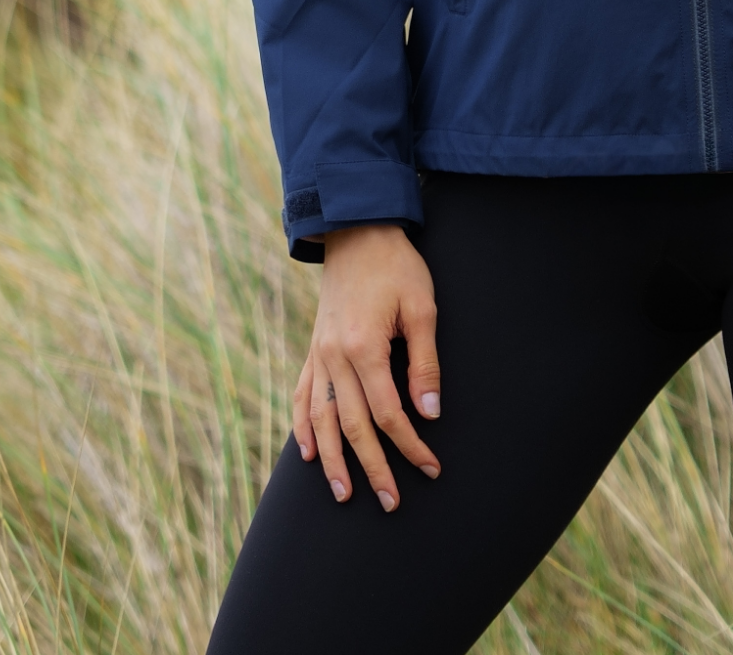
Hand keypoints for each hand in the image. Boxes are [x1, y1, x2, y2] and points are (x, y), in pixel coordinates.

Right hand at [293, 223, 441, 510]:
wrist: (357, 230)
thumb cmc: (397, 266)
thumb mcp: (422, 307)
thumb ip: (424, 364)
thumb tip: (429, 414)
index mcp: (363, 348)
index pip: (387, 413)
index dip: (409, 445)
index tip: (429, 467)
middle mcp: (334, 358)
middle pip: (353, 427)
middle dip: (373, 467)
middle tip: (391, 502)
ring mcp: (318, 355)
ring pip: (322, 420)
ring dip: (333, 461)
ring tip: (345, 494)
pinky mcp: (313, 349)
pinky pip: (303, 396)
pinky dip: (303, 427)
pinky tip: (308, 452)